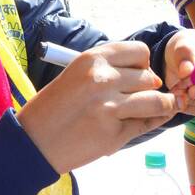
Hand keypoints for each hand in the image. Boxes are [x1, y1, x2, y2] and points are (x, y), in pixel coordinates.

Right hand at [18, 41, 177, 173]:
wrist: (33, 143)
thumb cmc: (54, 108)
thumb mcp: (77, 75)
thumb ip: (109, 70)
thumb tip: (151, 76)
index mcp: (92, 59)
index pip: (140, 52)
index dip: (143, 65)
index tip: (139, 74)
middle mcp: (103, 79)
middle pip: (150, 78)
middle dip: (150, 87)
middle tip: (139, 96)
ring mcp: (110, 108)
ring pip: (156, 100)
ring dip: (161, 105)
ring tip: (159, 107)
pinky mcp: (115, 134)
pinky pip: (147, 124)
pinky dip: (153, 122)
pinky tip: (151, 120)